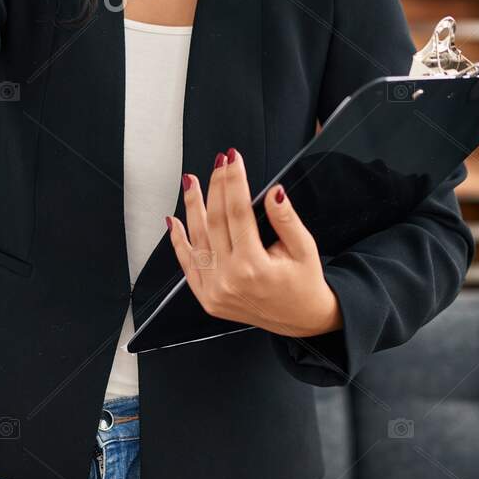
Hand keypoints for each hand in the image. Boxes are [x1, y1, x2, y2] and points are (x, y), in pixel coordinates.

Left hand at [166, 148, 343, 338]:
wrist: (301, 318)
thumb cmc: (304, 282)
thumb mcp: (304, 248)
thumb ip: (286, 219)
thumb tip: (273, 192)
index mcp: (254, 266)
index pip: (237, 211)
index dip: (233, 181)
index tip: (233, 160)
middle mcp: (229, 279)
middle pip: (215, 220)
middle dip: (216, 186)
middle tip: (218, 162)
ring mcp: (214, 290)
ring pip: (197, 238)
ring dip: (192, 206)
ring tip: (192, 182)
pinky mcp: (207, 297)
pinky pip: (187, 264)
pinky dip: (178, 241)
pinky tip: (173, 220)